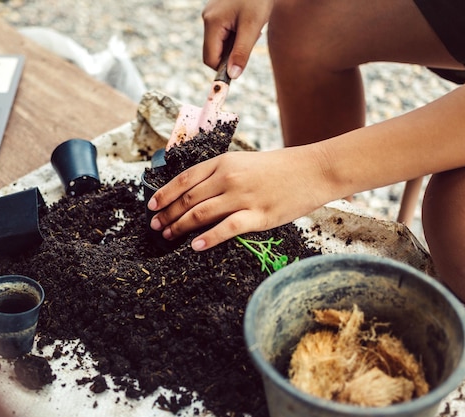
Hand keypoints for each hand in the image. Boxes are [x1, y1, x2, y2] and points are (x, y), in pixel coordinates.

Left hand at [147, 147, 332, 250]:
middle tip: (156, 227)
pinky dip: (208, 238)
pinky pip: (227, 229)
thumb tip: (193, 193)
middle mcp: (229, 178)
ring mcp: (243, 197)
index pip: (184, 180)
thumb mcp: (243, 162)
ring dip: (180, 227)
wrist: (313, 169)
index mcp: (223, 163)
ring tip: (168, 237)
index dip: (164, 194)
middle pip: (188, 199)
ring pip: (201, 214)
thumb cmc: (278, 168)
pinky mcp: (259, 216)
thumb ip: (219, 175)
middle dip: (167, 214)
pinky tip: (195, 246)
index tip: (152, 206)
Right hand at [202, 0, 272, 78]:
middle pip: (213, 51)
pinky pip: (223, 32)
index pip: (210, 59)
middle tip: (250, 41)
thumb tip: (233, 75)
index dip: (223, 68)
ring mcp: (211, 15)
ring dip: (235, 43)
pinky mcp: (218, 13)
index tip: (239, 68)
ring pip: (220, 43)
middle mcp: (207, 19)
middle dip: (230, 54)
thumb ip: (241, 53)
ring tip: (251, 29)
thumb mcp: (252, 27)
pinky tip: (247, 23)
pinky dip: (236, 34)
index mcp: (212, 23)